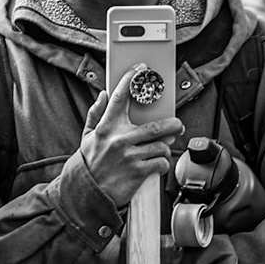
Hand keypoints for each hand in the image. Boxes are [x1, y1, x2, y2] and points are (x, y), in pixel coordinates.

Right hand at [79, 66, 185, 206]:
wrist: (87, 193)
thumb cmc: (89, 164)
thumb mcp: (87, 137)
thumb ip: (95, 115)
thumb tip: (103, 94)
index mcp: (106, 128)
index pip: (119, 98)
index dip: (130, 81)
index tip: (139, 71)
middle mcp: (119, 140)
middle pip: (155, 126)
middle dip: (172, 124)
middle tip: (177, 125)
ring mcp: (129, 156)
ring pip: (161, 146)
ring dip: (165, 148)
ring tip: (162, 149)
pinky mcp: (138, 172)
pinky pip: (160, 164)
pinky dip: (163, 164)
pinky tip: (157, 164)